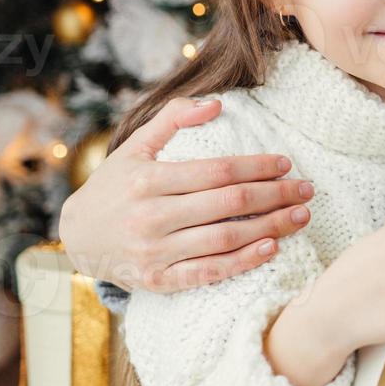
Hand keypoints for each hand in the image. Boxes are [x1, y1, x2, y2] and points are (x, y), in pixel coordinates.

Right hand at [58, 98, 312, 293]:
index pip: (217, 171)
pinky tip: (272, 248)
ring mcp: (154, 252)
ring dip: (270, 227)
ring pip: (224, 239)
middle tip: (307, 189)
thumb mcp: (135, 146)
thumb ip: (172, 118)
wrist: (77, 238)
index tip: (286, 163)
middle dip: (275, 195)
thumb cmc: (115, 186)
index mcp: (148, 180)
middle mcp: (151, 217)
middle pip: (228, 204)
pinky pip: (208, 273)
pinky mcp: (158, 281)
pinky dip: (243, 263)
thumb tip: (216, 104)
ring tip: (301, 216)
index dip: (257, 166)